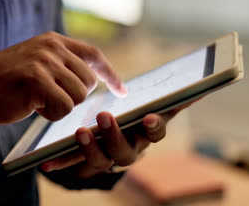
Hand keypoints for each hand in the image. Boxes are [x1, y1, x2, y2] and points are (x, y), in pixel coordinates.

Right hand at [0, 31, 126, 124]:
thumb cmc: (4, 84)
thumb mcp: (35, 63)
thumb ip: (60, 65)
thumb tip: (91, 81)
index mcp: (53, 40)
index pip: (93, 54)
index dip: (109, 74)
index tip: (121, 90)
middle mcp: (51, 47)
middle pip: (88, 81)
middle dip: (75, 98)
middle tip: (51, 100)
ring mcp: (43, 61)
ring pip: (78, 95)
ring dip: (62, 107)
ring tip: (39, 102)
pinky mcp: (36, 78)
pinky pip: (64, 106)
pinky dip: (52, 115)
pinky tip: (33, 108)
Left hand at [40, 101, 196, 178]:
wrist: (113, 124)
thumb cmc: (135, 108)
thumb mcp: (152, 99)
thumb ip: (172, 95)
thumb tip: (203, 86)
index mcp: (146, 131)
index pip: (156, 132)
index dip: (153, 127)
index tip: (147, 116)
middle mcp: (130, 148)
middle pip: (126, 152)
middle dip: (115, 136)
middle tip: (103, 118)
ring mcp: (108, 156)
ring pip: (102, 160)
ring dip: (89, 148)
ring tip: (79, 133)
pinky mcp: (87, 159)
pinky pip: (75, 162)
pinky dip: (61, 161)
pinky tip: (45, 162)